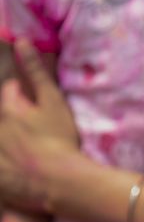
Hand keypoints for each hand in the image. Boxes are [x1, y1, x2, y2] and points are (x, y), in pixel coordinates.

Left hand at [0, 40, 79, 211]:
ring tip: (28, 146)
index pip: (9, 92)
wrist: (58, 182)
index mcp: (8, 110)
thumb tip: (21, 40)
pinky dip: (8, 160)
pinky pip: (3, 164)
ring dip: (10, 140)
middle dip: (14, 121)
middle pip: (3, 116)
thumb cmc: (59, 139)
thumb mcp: (52, 101)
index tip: (33, 106)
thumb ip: (36, 71)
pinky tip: (17, 163)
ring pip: (2, 138)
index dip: (21, 96)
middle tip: (33, 132)